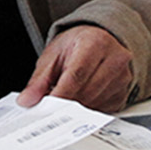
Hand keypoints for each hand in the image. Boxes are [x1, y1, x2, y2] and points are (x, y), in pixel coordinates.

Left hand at [16, 25, 134, 111]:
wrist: (100, 39)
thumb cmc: (77, 44)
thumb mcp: (53, 55)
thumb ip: (39, 80)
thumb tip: (27, 100)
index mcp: (95, 43)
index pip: (76, 75)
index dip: (59, 95)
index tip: (45, 108)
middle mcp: (114, 59)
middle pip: (86, 92)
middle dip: (64, 104)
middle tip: (48, 108)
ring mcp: (122, 77)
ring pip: (94, 104)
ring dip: (74, 109)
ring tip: (63, 100)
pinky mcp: (123, 93)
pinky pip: (102, 110)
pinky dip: (86, 110)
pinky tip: (78, 100)